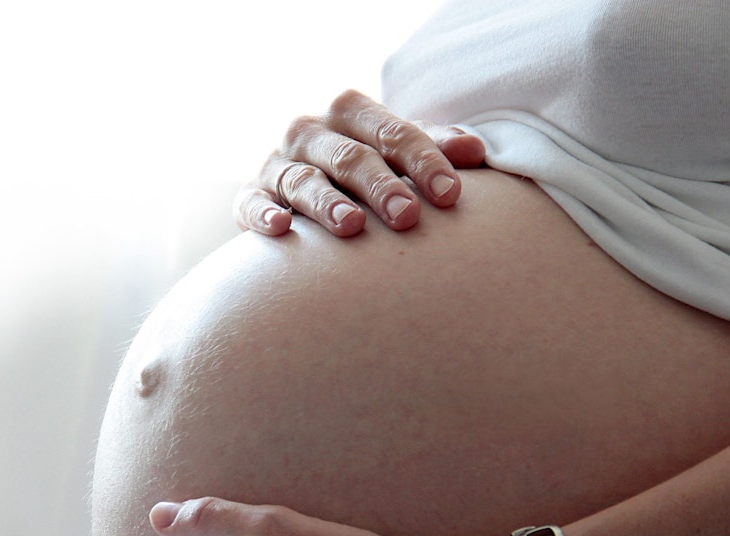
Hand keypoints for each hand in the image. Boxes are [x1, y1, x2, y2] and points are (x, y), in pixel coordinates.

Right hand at [235, 89, 485, 237]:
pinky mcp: (252, 196)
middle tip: (408, 217)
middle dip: (381, 186)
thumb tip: (477, 152)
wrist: (302, 189)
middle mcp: (311, 131)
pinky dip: (264, 214)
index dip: (424, 162)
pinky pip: (252, 203)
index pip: (393, 133)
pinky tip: (282, 228)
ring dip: (327, 203)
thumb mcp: (401, 154)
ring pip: (303, 180)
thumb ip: (436, 150)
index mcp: (351, 113)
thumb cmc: (366, 170)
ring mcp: (277, 163)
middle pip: (350, 156)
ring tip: (352, 227)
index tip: (451, 195)